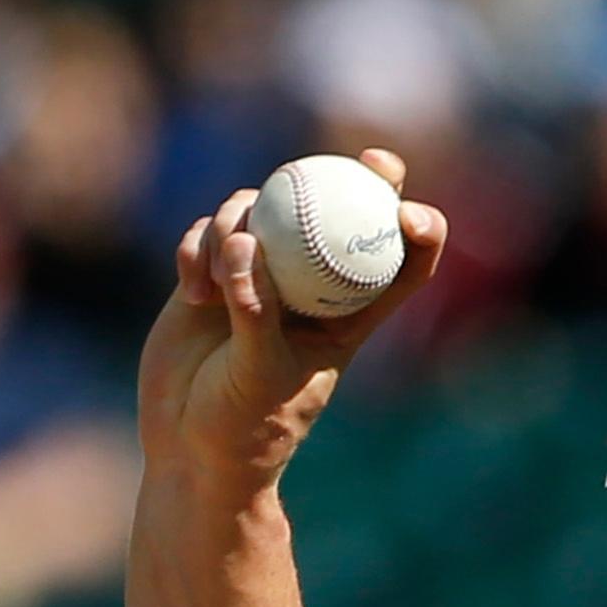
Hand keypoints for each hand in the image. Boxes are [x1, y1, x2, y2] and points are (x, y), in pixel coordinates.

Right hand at [136, 147, 448, 489]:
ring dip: (238, 226)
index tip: (411, 212)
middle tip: (366, 160)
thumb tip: (247, 243)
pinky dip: (198, 249)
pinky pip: (208, 237)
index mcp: (346, 319)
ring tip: (218, 278)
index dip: (418, 232)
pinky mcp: (210, 278)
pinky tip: (192, 286)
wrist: (189, 446)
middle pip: (336, 218)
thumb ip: (255, 308)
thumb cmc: (243, 425)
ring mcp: (257, 279)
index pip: (398, 270)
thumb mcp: (259, 371)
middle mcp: (306, 290)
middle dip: (358, 179)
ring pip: (261, 217)